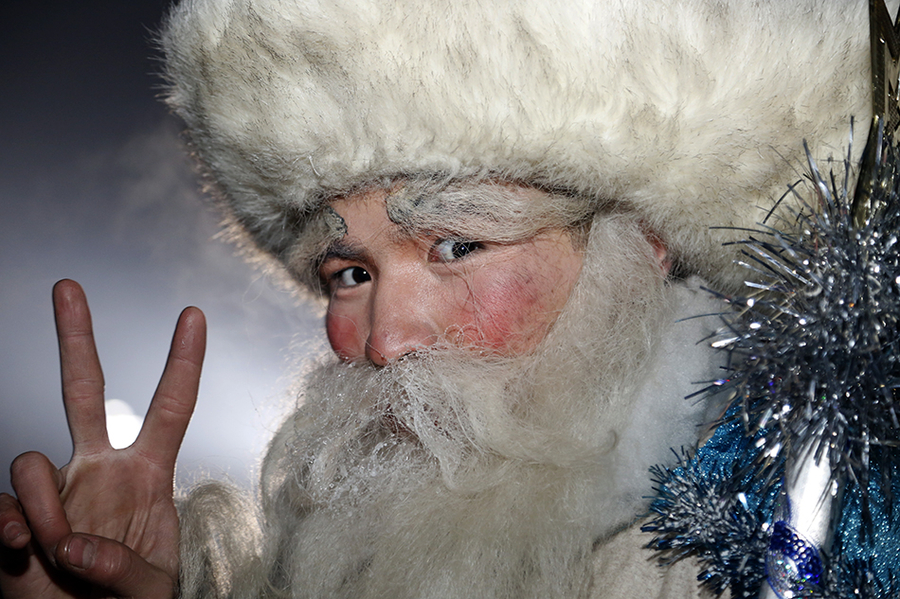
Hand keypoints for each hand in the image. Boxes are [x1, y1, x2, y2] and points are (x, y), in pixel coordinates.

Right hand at [0, 280, 205, 597]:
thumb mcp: (152, 588)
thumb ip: (122, 566)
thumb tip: (73, 545)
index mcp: (146, 473)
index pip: (172, 406)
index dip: (183, 362)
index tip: (193, 316)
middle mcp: (99, 468)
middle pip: (85, 390)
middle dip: (76, 338)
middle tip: (67, 287)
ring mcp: (56, 488)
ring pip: (30, 461)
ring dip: (45, 509)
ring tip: (60, 552)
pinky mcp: (16, 516)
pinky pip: (2, 505)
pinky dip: (11, 528)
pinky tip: (24, 550)